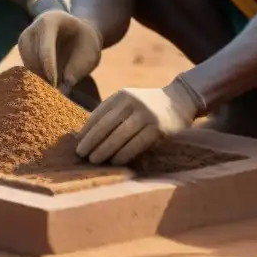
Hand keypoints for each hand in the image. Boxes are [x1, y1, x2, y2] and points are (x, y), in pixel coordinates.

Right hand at [17, 10, 102, 91]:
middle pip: (33, 58)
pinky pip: (25, 68)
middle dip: (44, 77)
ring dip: (39, 79)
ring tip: (54, 88)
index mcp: (51, 21)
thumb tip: (63, 90)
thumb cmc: (86, 42)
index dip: (50, 69)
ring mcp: (25, 37)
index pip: (45, 48)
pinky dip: (35, 78)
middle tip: (56, 93)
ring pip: (27, 66)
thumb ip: (78, 69)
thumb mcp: (90, 53)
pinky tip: (48, 84)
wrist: (78, 33)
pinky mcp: (22, 49)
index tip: (56, 85)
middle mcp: (33, 28)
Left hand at [75, 79, 201, 165]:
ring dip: (105, 150)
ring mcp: (146, 115)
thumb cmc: (147, 106)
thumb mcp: (129, 101)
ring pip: (120, 136)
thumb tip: (84, 134)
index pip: (99, 114)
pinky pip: (136, 145)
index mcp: (122, 95)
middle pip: (107, 125)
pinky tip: (115, 161)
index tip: (76, 143)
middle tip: (80, 154)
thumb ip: (111, 113)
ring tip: (94, 160)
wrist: (180, 101)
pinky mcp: (158, 128)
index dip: (86, 129)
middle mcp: (133, 102)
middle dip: (92, 141)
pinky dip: (123, 154)